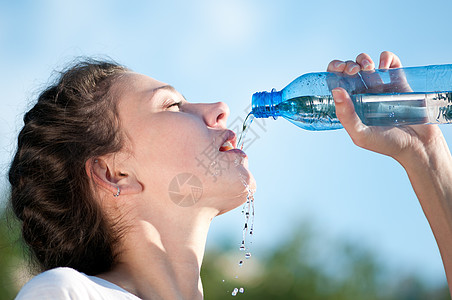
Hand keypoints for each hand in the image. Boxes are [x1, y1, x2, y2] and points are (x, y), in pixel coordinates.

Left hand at [327, 51, 443, 165]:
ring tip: (369, 68)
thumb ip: (346, 115)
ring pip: (366, 63)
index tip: (339, 70)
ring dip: (363, 59)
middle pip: (348, 69)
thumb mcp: (361, 134)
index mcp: (350, 104)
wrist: (417, 145)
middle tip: (353, 71)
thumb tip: (336, 91)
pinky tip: (384, 65)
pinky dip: (386, 57)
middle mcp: (362, 93)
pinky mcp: (398, 81)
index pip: (335, 82)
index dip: (334, 71)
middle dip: (348, 64)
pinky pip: (390, 62)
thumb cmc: (386, 144)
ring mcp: (380, 86)